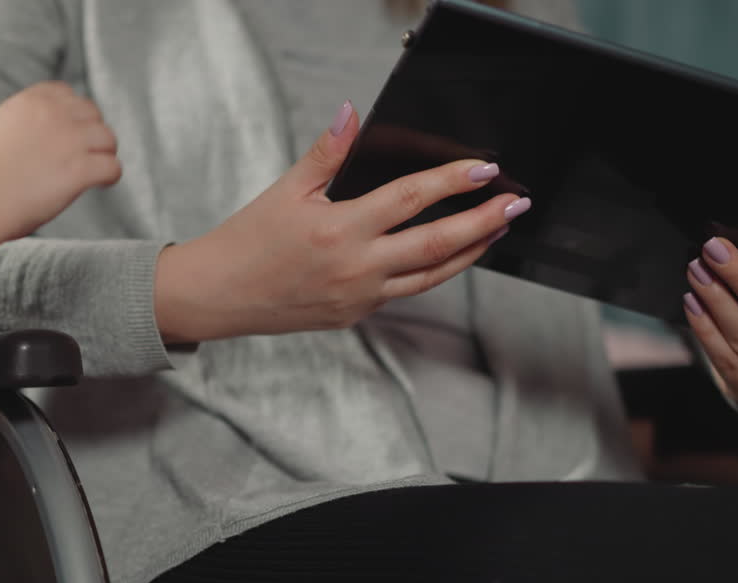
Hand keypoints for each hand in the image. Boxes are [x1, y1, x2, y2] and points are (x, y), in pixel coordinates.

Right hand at [0, 81, 121, 239]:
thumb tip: (33, 129)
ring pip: (108, 138)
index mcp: (30, 101)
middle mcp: (54, 115)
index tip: (71, 132)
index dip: (73, 113)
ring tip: (96, 169)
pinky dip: (110, 176)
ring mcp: (70, 141)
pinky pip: (112, 167)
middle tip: (86, 154)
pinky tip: (102, 183)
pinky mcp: (79, 170)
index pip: (66, 94)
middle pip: (92, 114)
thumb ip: (20, 121)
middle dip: (91, 132)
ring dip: (104, 153)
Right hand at [154, 101, 529, 342]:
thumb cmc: (249, 241)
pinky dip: (434, 271)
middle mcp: (356, 267)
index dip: (452, 181)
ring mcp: (360, 296)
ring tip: (496, 230)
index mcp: (339, 230)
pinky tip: (451, 255)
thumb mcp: (286, 190)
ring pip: (431, 276)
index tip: (483, 168)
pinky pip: (406, 291)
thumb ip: (327, 153)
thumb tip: (351, 113)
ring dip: (469, 252)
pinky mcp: (356, 314)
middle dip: (483, 221)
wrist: (221, 295)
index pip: (411, 200)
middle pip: (436, 244)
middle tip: (516, 203)